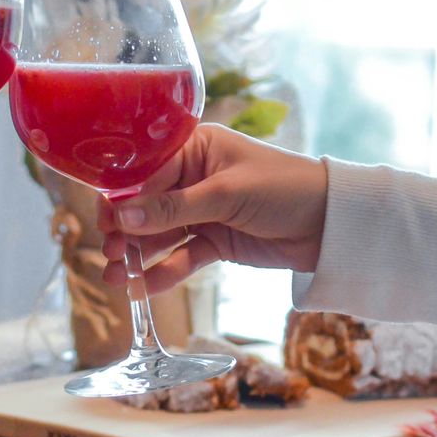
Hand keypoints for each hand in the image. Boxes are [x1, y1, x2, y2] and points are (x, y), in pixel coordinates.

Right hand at [99, 124, 328, 292]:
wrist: (332, 224)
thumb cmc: (284, 189)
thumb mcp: (226, 194)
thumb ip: (173, 208)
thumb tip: (122, 217)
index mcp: (196, 147)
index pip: (146, 171)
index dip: (122, 198)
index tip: (104, 223)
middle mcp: (193, 177)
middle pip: (147, 206)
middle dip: (126, 232)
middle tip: (110, 255)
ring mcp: (203, 211)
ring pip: (160, 235)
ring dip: (138, 256)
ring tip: (116, 278)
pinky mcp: (214, 241)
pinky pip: (181, 257)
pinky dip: (163, 273)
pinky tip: (142, 289)